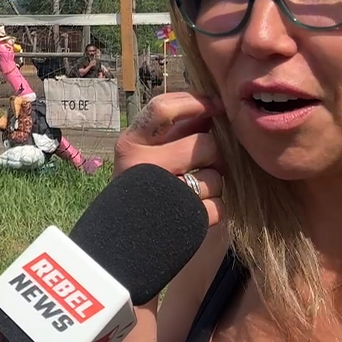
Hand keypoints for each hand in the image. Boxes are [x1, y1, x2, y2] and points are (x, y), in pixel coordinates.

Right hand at [115, 92, 225, 226]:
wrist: (122, 240)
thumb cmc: (140, 188)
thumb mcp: (146, 155)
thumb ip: (173, 131)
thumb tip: (208, 108)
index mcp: (129, 144)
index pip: (162, 108)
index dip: (196, 102)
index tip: (216, 106)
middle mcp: (140, 166)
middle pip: (204, 144)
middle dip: (212, 155)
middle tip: (202, 165)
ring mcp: (160, 194)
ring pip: (215, 177)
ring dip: (213, 185)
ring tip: (194, 193)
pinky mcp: (181, 221)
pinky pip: (219, 205)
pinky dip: (215, 209)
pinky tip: (196, 212)